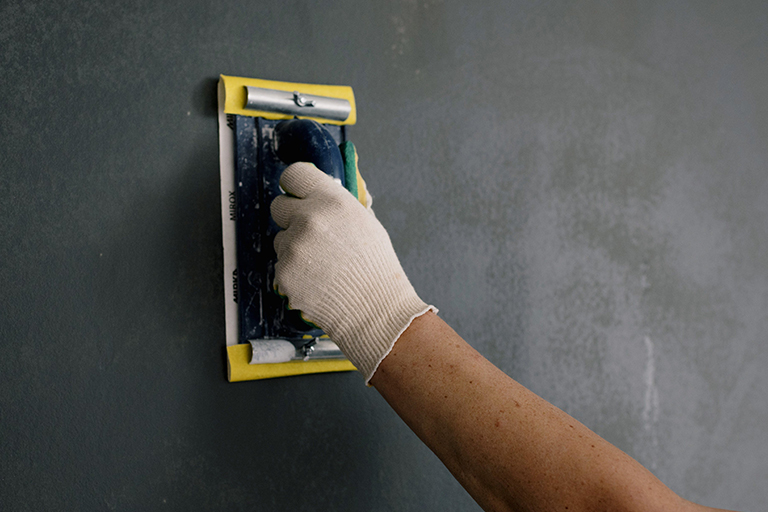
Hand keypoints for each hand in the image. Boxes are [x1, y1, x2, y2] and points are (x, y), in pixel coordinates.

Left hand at [271, 162, 434, 382]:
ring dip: (295, 248)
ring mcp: (294, 246)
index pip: (294, 175)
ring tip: (323, 265)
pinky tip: (317, 280)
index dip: (294, 186)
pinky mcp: (284, 272)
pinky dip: (294, 272)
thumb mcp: (366, 223)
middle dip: (290, 217)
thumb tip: (320, 193)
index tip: (297, 193)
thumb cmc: (376, 268)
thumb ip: (338, 204)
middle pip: (278, 205)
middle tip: (310, 233)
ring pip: (281, 239)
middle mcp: (309, 218)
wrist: (375, 309)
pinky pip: (281, 265)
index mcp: (332, 200)